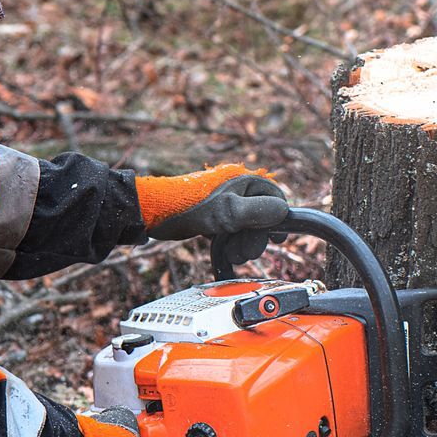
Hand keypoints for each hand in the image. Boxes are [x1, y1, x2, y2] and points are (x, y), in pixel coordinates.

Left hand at [137, 166, 288, 245]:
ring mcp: (224, 202)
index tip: (278, 239)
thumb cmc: (189, 207)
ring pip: (246, 225)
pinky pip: (232, 229)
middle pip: (262, 215)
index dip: (279, 219)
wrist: (153, 212)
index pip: (274, 197)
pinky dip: (231, 241)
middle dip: (257, 237)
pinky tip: (225, 252)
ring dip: (243, 243)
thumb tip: (283, 211)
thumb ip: (257, 211)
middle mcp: (236, 188)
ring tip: (233, 256)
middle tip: (246, 253)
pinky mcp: (213, 215)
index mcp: (243, 180)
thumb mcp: (228, 212)